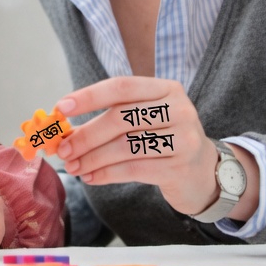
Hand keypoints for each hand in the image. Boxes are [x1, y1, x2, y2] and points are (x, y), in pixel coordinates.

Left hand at [54, 77, 220, 215]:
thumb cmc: (164, 141)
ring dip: (92, 158)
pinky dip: (107, 174)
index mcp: (166, 89)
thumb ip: (112, 117)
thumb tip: (65, 130)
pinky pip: (134, 169)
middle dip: (86, 135)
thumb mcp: (145, 120)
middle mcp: (179, 109)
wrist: (204, 173)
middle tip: (63, 149)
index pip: (121, 87)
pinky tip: (91, 177)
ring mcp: (183, 138)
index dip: (89, 97)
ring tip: (73, 167)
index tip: (61, 108)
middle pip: (121, 118)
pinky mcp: (180, 167)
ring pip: (125, 146)